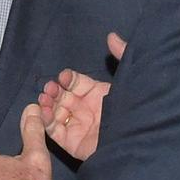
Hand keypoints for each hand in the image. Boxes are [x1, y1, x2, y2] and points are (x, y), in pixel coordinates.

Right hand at [36, 33, 124, 162]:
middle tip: (50, 88)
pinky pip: (53, 131)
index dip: (69, 78)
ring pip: (55, 112)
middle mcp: (86, 109)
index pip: (77, 82)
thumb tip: (111, 36)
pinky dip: (45, 121)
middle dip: (54, 90)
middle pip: (62, 97)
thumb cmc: (134, 109)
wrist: (136, 139)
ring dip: (47, 103)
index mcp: (98, 94)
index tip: (64, 76)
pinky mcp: (71, 143)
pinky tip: (43, 112)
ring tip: (44, 98)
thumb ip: (122, 54)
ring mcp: (78, 126)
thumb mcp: (130, 78)